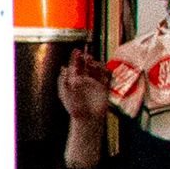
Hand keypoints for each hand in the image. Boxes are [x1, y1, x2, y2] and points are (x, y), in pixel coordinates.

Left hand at [54, 49, 113, 166]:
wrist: (86, 118)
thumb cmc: (73, 107)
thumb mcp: (65, 92)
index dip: (76, 58)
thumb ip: (64, 80)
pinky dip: (103, 70)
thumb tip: (64, 67)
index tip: (76, 50)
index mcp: (76, 80)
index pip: (76, 66)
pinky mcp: (104, 87)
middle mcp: (86, 80)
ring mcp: (96, 83)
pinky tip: (97, 68)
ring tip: (89, 60)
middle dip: (86, 58)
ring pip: (96, 69)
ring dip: (94, 63)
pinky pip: (105, 76)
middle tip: (84, 54)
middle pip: (87, 65)